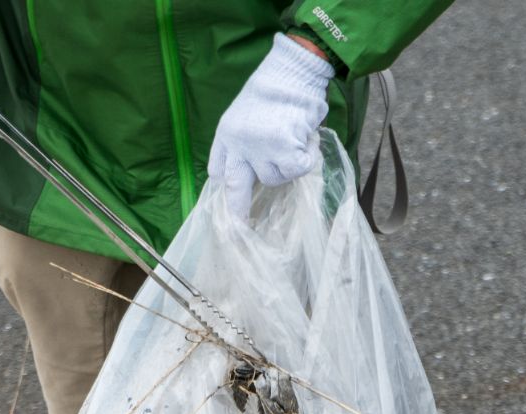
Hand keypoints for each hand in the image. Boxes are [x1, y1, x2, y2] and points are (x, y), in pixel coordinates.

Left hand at [207, 33, 333, 218]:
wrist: (293, 71)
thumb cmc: (275, 90)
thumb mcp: (243, 114)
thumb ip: (242, 142)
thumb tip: (247, 173)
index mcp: (226, 134)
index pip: (218, 170)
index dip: (226, 188)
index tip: (230, 205)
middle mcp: (239, 144)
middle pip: (235, 189)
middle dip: (237, 214)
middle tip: (239, 231)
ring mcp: (260, 148)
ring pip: (273, 179)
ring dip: (286, 166)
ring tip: (293, 139)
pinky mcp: (283, 149)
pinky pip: (296, 170)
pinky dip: (306, 159)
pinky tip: (307, 141)